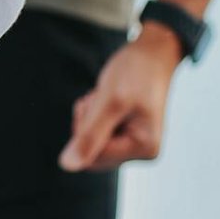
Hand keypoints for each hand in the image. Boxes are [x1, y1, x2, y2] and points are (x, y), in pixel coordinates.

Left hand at [59, 25, 182, 170]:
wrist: (152, 53)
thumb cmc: (136, 73)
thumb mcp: (109, 102)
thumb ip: (89, 135)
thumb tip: (66, 166)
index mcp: (144, 149)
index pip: (93, 157)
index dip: (85, 130)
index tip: (96, 104)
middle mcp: (142, 152)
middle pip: (91, 153)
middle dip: (87, 124)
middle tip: (100, 98)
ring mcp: (134, 143)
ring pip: (91, 141)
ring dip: (90, 115)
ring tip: (106, 95)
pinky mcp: (126, 133)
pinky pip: (97, 131)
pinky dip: (94, 113)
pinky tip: (107, 97)